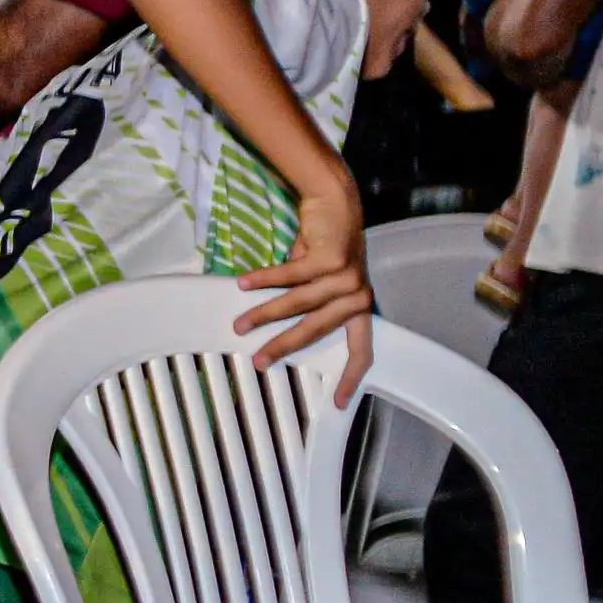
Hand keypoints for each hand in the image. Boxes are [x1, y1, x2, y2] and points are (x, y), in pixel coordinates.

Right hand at [234, 181, 373, 401]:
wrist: (336, 202)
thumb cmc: (325, 243)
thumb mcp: (324, 279)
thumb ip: (313, 302)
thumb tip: (282, 327)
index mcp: (360, 306)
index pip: (361, 349)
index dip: (351, 377)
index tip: (338, 401)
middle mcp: (357, 295)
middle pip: (316, 330)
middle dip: (283, 346)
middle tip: (259, 360)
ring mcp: (346, 276)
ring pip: (298, 304)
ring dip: (264, 314)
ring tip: (241, 323)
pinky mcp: (330, 259)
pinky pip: (289, 276)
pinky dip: (263, 281)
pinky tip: (243, 284)